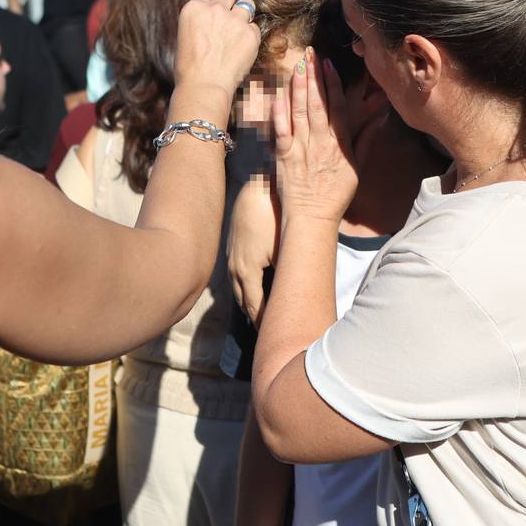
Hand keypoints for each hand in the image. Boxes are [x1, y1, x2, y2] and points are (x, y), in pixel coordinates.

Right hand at [172, 0, 260, 111]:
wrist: (204, 86)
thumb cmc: (191, 68)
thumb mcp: (186, 36)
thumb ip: (202, 21)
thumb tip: (215, 20)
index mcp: (194, 7)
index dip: (212, 12)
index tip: (213, 25)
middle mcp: (214, 9)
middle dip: (229, 7)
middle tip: (229, 25)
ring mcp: (234, 19)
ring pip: (247, 6)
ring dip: (243, 18)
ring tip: (238, 36)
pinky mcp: (250, 33)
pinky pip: (255, 28)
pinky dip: (251, 37)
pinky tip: (243, 50)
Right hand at [228, 176, 279, 322]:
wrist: (259, 188)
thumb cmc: (276, 218)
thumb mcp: (285, 251)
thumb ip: (286, 276)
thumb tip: (293, 298)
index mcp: (247, 273)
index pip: (255, 308)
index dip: (264, 324)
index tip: (274, 337)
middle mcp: (235, 268)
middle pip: (244, 302)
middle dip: (256, 318)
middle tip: (269, 332)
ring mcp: (231, 257)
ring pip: (238, 289)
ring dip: (249, 302)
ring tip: (262, 315)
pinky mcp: (233, 247)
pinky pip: (237, 275)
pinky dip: (246, 286)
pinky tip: (255, 288)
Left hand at [272, 48, 357, 224]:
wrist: (313, 218)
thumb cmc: (335, 195)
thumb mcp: (357, 169)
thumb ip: (366, 142)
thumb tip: (380, 119)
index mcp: (339, 145)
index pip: (336, 108)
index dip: (332, 84)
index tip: (328, 65)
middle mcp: (320, 143)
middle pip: (317, 104)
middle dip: (313, 77)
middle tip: (309, 54)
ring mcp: (301, 149)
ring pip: (299, 113)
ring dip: (298, 88)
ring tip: (297, 66)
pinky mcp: (284, 157)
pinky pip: (281, 131)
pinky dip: (279, 113)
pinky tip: (278, 95)